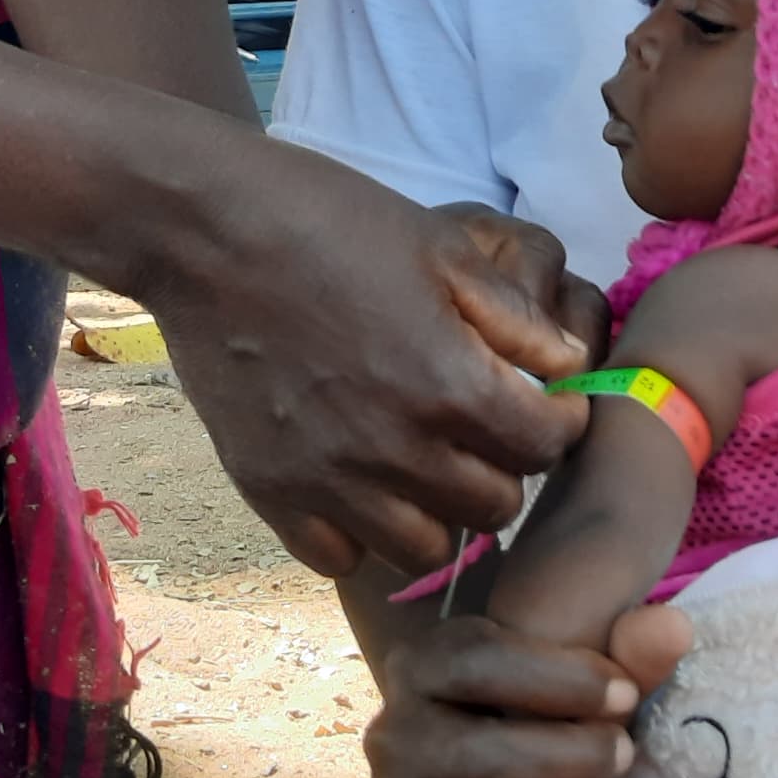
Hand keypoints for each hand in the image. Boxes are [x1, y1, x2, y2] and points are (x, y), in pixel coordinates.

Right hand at [153, 154, 590, 576]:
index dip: (557, 420)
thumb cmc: (332, 221)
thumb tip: (571, 365)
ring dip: (438, 511)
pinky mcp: (270, 492)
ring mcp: (328, 481)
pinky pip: (339, 556)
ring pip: (425, 548)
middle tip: (481, 428)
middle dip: (503, 468)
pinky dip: (360, 531)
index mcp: (450, 385)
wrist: (206, 229)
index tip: (539, 399)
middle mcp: (395, 451)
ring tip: (424, 461)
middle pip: (495, 508)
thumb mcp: (442, 247)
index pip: (547, 447)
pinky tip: (358, 480)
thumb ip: (515, 317)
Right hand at [364, 618, 638, 777]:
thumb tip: (673, 626)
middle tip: (625, 755)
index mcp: (425, 661)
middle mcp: (393, 722)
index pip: (479, 658)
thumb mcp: (573, 692)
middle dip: (567, 752)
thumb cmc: (534, 728)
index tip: (627, 695)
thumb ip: (624, 659)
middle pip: (482, 741)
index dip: (559, 677)